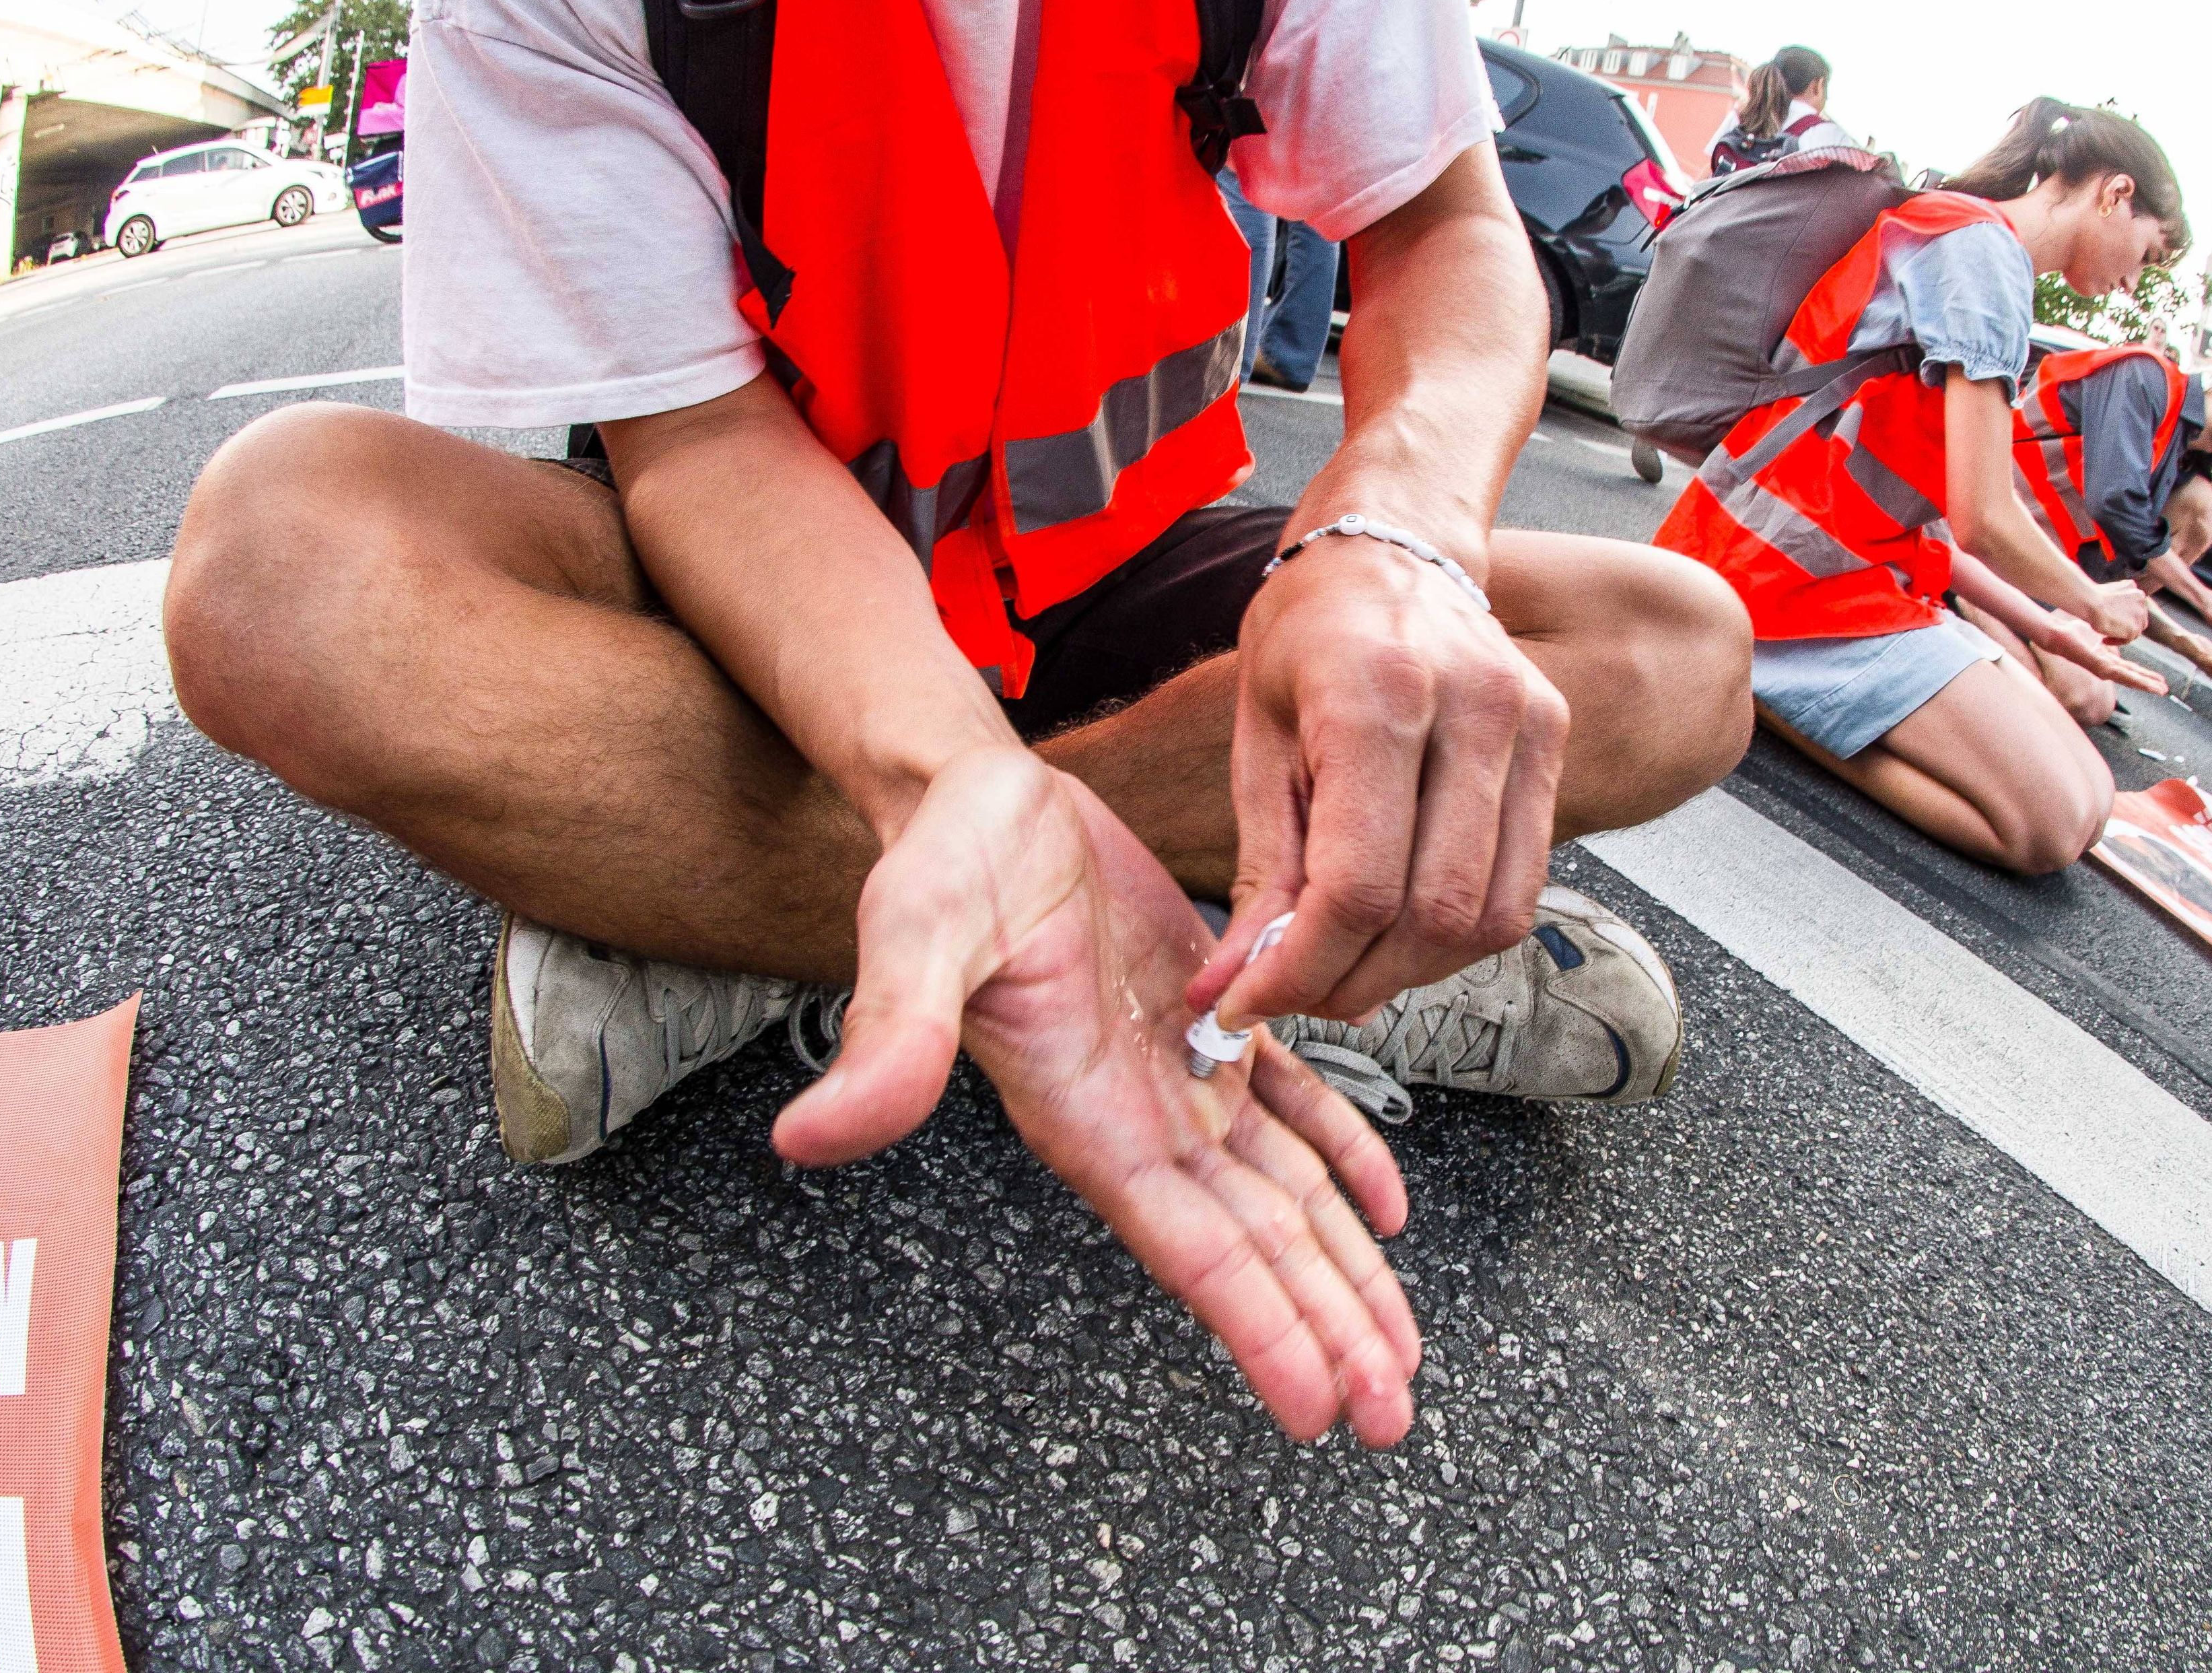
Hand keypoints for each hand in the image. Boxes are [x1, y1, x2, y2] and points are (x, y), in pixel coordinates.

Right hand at [771, 748, 1421, 1445]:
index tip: (1316, 1407)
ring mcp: (1177, 1078)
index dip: (1256, 1329)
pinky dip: (1348, 1155)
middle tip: (1390, 1415)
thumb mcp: (916, 933)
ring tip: (1398, 1349)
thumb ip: (892, 1038)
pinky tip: (1388, 1206)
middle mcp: (1138, 1117)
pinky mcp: (1209, 1022)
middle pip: (1254, 1247)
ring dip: (1343, 1272)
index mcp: (1084, 1117)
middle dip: (1325, 1333)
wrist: (976, 795)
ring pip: (1285, 1195)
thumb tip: (813, 1135)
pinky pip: (1296, 1108)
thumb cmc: (942, 861)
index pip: (1189, 1247)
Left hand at [1196, 530, 1569, 1028]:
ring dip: (1410, 973)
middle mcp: (1470, 708)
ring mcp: (1528, 725)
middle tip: (1294, 994)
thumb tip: (1237, 987)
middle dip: (1352, 982)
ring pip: (1489, 917)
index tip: (1247, 1001)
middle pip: (1432, 914)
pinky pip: (1521, 887)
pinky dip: (1457, 936)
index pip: (1358, 887)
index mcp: (1377, 695)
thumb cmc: (1307, 636)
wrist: (1389, 549)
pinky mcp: (1556, 743)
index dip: (1300, 969)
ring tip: (1344, 968)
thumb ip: (1261, 873)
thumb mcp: (1256, 742)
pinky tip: (1401, 930)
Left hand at [2035, 613, 2170, 696]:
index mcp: (2107, 661)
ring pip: (2128, 679)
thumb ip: (2105, 643)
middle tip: (2165, 689)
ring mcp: (2102, 668)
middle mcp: (2105, 667)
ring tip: (2161, 690)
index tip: (2159, 679)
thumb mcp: (2095, 639)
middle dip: (2148, 683)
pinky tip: (2145, 683)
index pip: (2129, 670)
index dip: (2144, 675)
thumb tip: (2109, 641)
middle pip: (2131, 677)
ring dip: (2145, 685)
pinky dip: (2134, 679)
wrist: (2057, 633)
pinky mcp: (2098, 666)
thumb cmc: (2073, 634)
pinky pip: (2119, 674)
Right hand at [2083, 579, 2150, 644]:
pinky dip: (2116, 641)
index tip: (2113, 621)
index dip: (2125, 618)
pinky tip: (2103, 640)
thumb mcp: (2113, 594)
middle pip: (2139, 622)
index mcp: (2138, 595)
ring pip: (2135, 632)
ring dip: (2121, 636)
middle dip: (2126, 627)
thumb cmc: (2095, 599)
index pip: (2137, 611)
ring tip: (2105, 637)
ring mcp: (2140, 616)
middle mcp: (2143, 604)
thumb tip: (2123, 615)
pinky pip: (2127, 640)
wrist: (2092, 604)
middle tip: (2110, 631)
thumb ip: (2123, 601)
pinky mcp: (2135, 628)